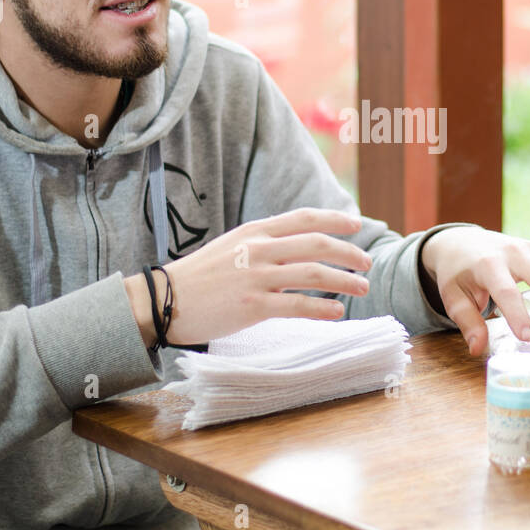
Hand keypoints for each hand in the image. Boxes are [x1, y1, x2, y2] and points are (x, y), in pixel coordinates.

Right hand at [126, 207, 372, 347]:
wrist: (163, 300)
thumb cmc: (201, 277)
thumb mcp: (232, 246)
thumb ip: (263, 244)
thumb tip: (297, 246)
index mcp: (255, 231)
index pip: (304, 217)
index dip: (335, 219)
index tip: (357, 224)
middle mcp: (258, 249)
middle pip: (316, 243)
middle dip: (348, 252)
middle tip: (367, 263)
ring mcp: (255, 277)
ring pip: (313, 274)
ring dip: (344, 281)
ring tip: (362, 288)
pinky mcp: (252, 306)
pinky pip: (297, 306)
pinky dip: (322, 308)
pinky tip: (337, 312)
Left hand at [420, 226, 529, 356]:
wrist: (460, 241)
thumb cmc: (456, 272)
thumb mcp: (453, 297)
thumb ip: (468, 323)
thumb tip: (478, 349)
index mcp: (487, 265)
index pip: (507, 292)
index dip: (518, 315)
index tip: (528, 337)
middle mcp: (511, 252)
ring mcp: (526, 248)